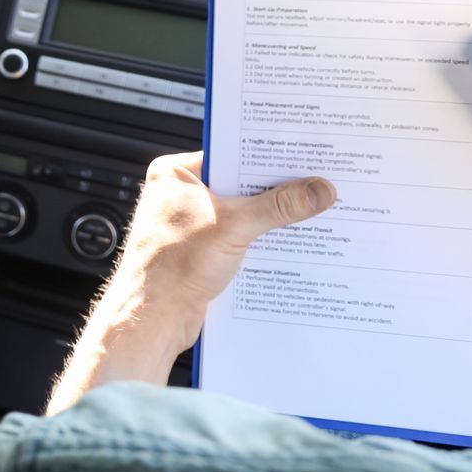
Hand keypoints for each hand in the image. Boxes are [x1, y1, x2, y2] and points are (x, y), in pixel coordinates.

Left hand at [116, 152, 337, 341]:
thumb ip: (279, 206)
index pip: (231, 154)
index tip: (304, 156)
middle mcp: (180, 194)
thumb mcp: (234, 226)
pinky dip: (262, 240)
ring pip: (242, 213)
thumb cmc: (171, 266)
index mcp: (174, 173)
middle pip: (240, 185)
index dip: (267, 157)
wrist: (153, 317)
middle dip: (276, 190)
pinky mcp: (202, 250)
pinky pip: (240, 237)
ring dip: (272, 218)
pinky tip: (293, 243)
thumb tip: (318, 189)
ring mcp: (191, 224)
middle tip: (317, 184)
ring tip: (314, 212)